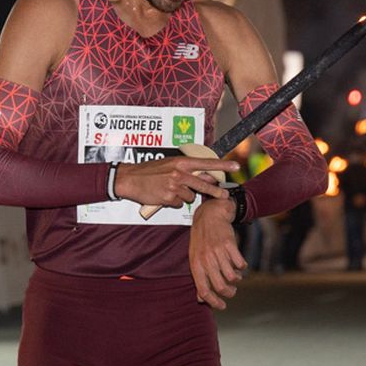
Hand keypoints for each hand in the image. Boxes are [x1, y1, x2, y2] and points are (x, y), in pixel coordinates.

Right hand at [115, 156, 239, 207]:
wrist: (130, 179)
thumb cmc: (149, 171)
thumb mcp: (169, 164)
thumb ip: (186, 169)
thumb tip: (205, 176)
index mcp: (181, 162)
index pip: (206, 163)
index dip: (223, 166)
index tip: (235, 167)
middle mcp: (180, 173)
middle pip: (204, 184)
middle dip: (215, 191)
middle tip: (224, 196)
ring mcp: (175, 186)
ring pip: (190, 197)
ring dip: (184, 196)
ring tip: (170, 190)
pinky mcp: (169, 198)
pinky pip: (179, 204)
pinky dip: (174, 202)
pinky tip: (164, 196)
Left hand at [189, 196, 244, 309]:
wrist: (209, 216)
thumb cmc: (201, 240)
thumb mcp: (195, 258)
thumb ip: (199, 278)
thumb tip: (200, 299)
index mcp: (196, 265)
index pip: (204, 290)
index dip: (214, 302)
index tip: (222, 306)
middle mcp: (206, 260)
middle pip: (220, 286)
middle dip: (229, 293)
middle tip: (232, 292)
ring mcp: (218, 252)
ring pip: (232, 277)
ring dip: (236, 279)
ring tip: (235, 276)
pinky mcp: (229, 245)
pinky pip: (240, 264)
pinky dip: (242, 267)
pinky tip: (239, 264)